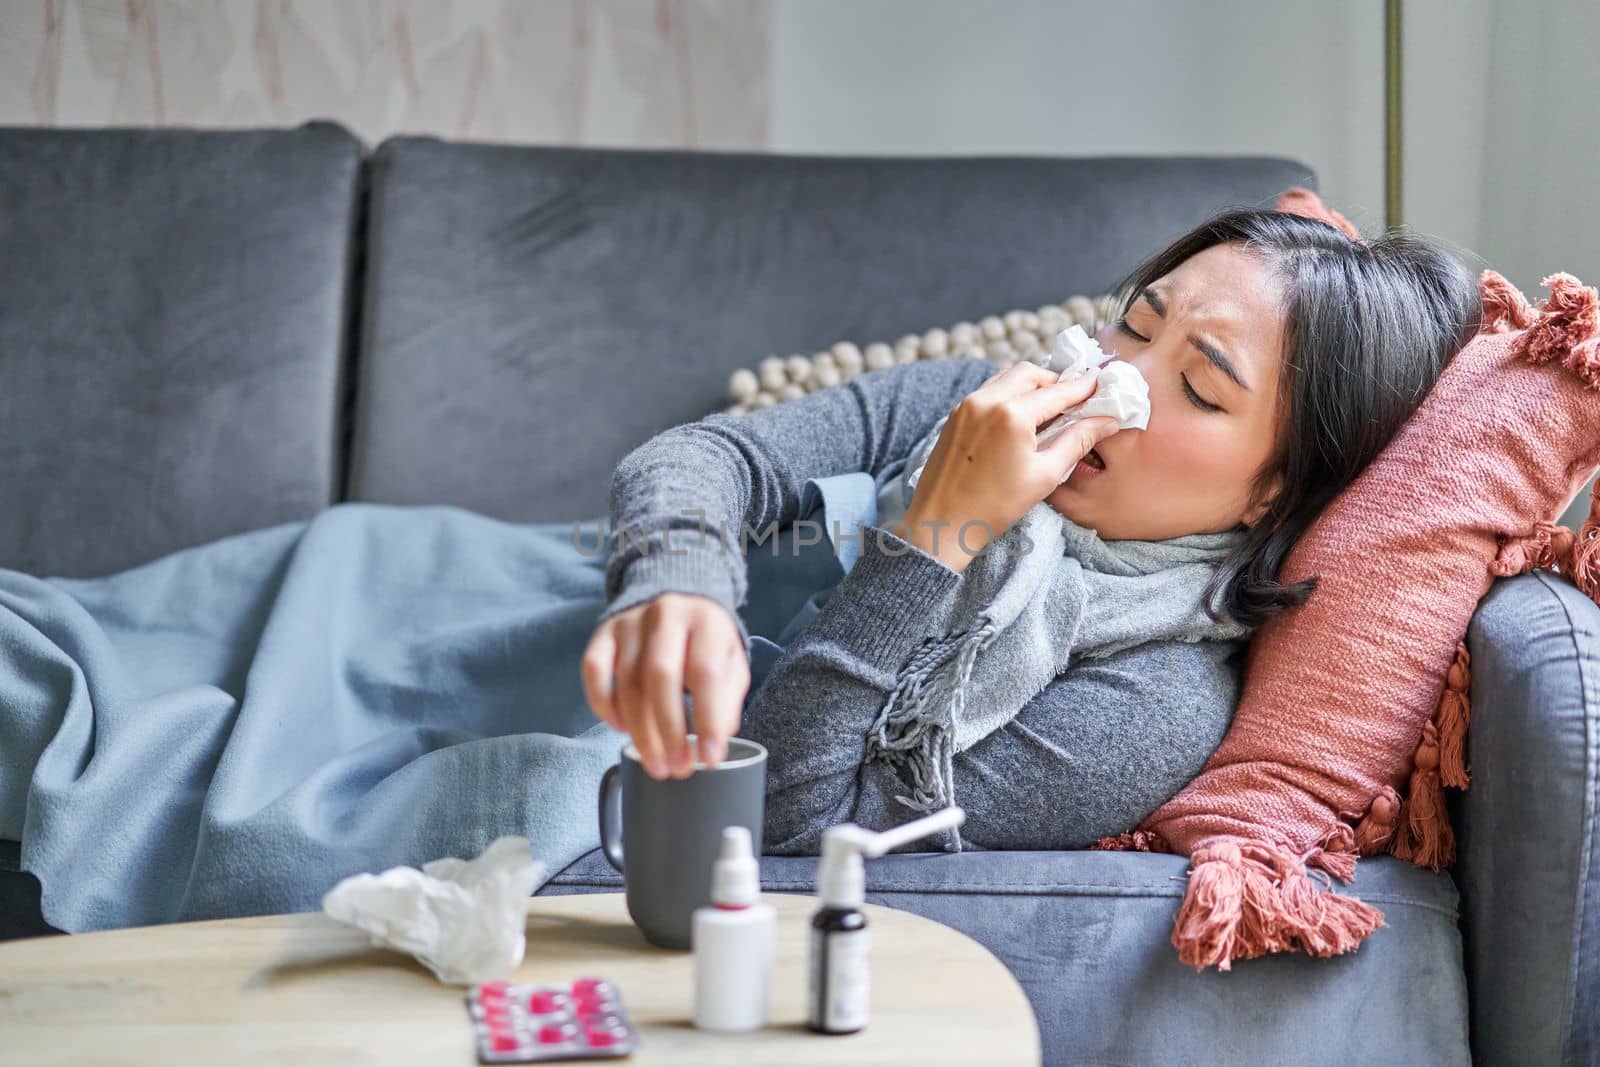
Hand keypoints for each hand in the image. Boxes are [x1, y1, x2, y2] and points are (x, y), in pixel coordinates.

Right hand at [581, 593, 750, 779]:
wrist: (678, 601)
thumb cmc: (706, 644)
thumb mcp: (730, 665)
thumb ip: (727, 699)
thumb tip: (714, 740)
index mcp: (706, 622)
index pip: (706, 672)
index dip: (708, 719)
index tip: (710, 757)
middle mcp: (667, 615)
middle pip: (660, 677)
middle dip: (669, 731)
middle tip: (677, 767)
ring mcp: (631, 623)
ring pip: (627, 682)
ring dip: (640, 731)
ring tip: (656, 762)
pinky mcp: (604, 633)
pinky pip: (594, 671)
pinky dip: (604, 705)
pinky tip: (621, 728)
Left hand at [899, 362, 1120, 572]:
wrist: (942, 523)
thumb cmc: (994, 506)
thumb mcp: (1045, 475)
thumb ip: (1076, 442)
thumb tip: (1105, 422)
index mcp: (1011, 414)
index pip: (1056, 391)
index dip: (1081, 387)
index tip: (1099, 383)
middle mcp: (985, 400)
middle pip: (1029, 373)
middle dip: (1054, 381)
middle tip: (1074, 398)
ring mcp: (966, 405)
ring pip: (1006, 379)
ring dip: (1030, 386)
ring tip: (1049, 408)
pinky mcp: (954, 415)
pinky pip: (988, 392)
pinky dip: (1008, 395)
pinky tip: (1021, 417)